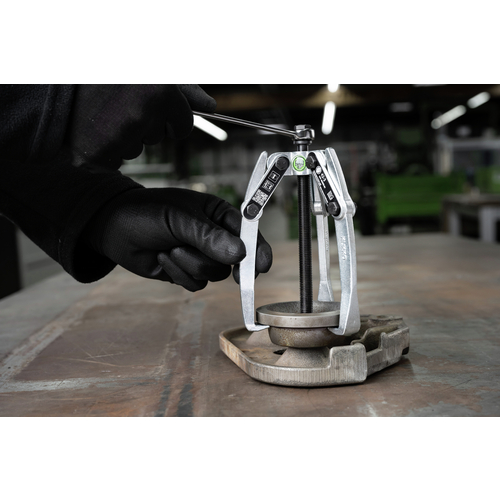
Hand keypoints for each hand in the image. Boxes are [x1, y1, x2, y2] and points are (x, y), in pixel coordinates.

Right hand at [68, 84, 215, 168]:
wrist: (57, 80)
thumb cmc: (107, 73)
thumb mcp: (150, 72)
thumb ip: (185, 90)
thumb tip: (212, 107)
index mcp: (161, 92)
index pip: (184, 125)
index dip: (174, 120)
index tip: (161, 112)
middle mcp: (143, 115)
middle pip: (159, 137)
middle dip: (145, 124)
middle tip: (120, 103)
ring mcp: (121, 136)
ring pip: (136, 148)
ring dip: (124, 135)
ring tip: (103, 112)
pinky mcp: (99, 154)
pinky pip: (115, 160)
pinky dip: (105, 149)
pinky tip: (93, 129)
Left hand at [83, 188, 272, 291]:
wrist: (114, 229)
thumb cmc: (147, 213)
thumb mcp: (179, 219)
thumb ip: (208, 237)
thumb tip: (238, 255)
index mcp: (218, 215)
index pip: (248, 232)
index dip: (258, 248)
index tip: (261, 265)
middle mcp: (214, 237)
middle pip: (234, 260)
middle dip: (213, 260)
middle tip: (206, 260)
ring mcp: (201, 255)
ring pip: (214, 274)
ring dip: (190, 265)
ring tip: (170, 248)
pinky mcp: (187, 272)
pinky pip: (196, 283)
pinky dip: (180, 275)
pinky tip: (164, 258)